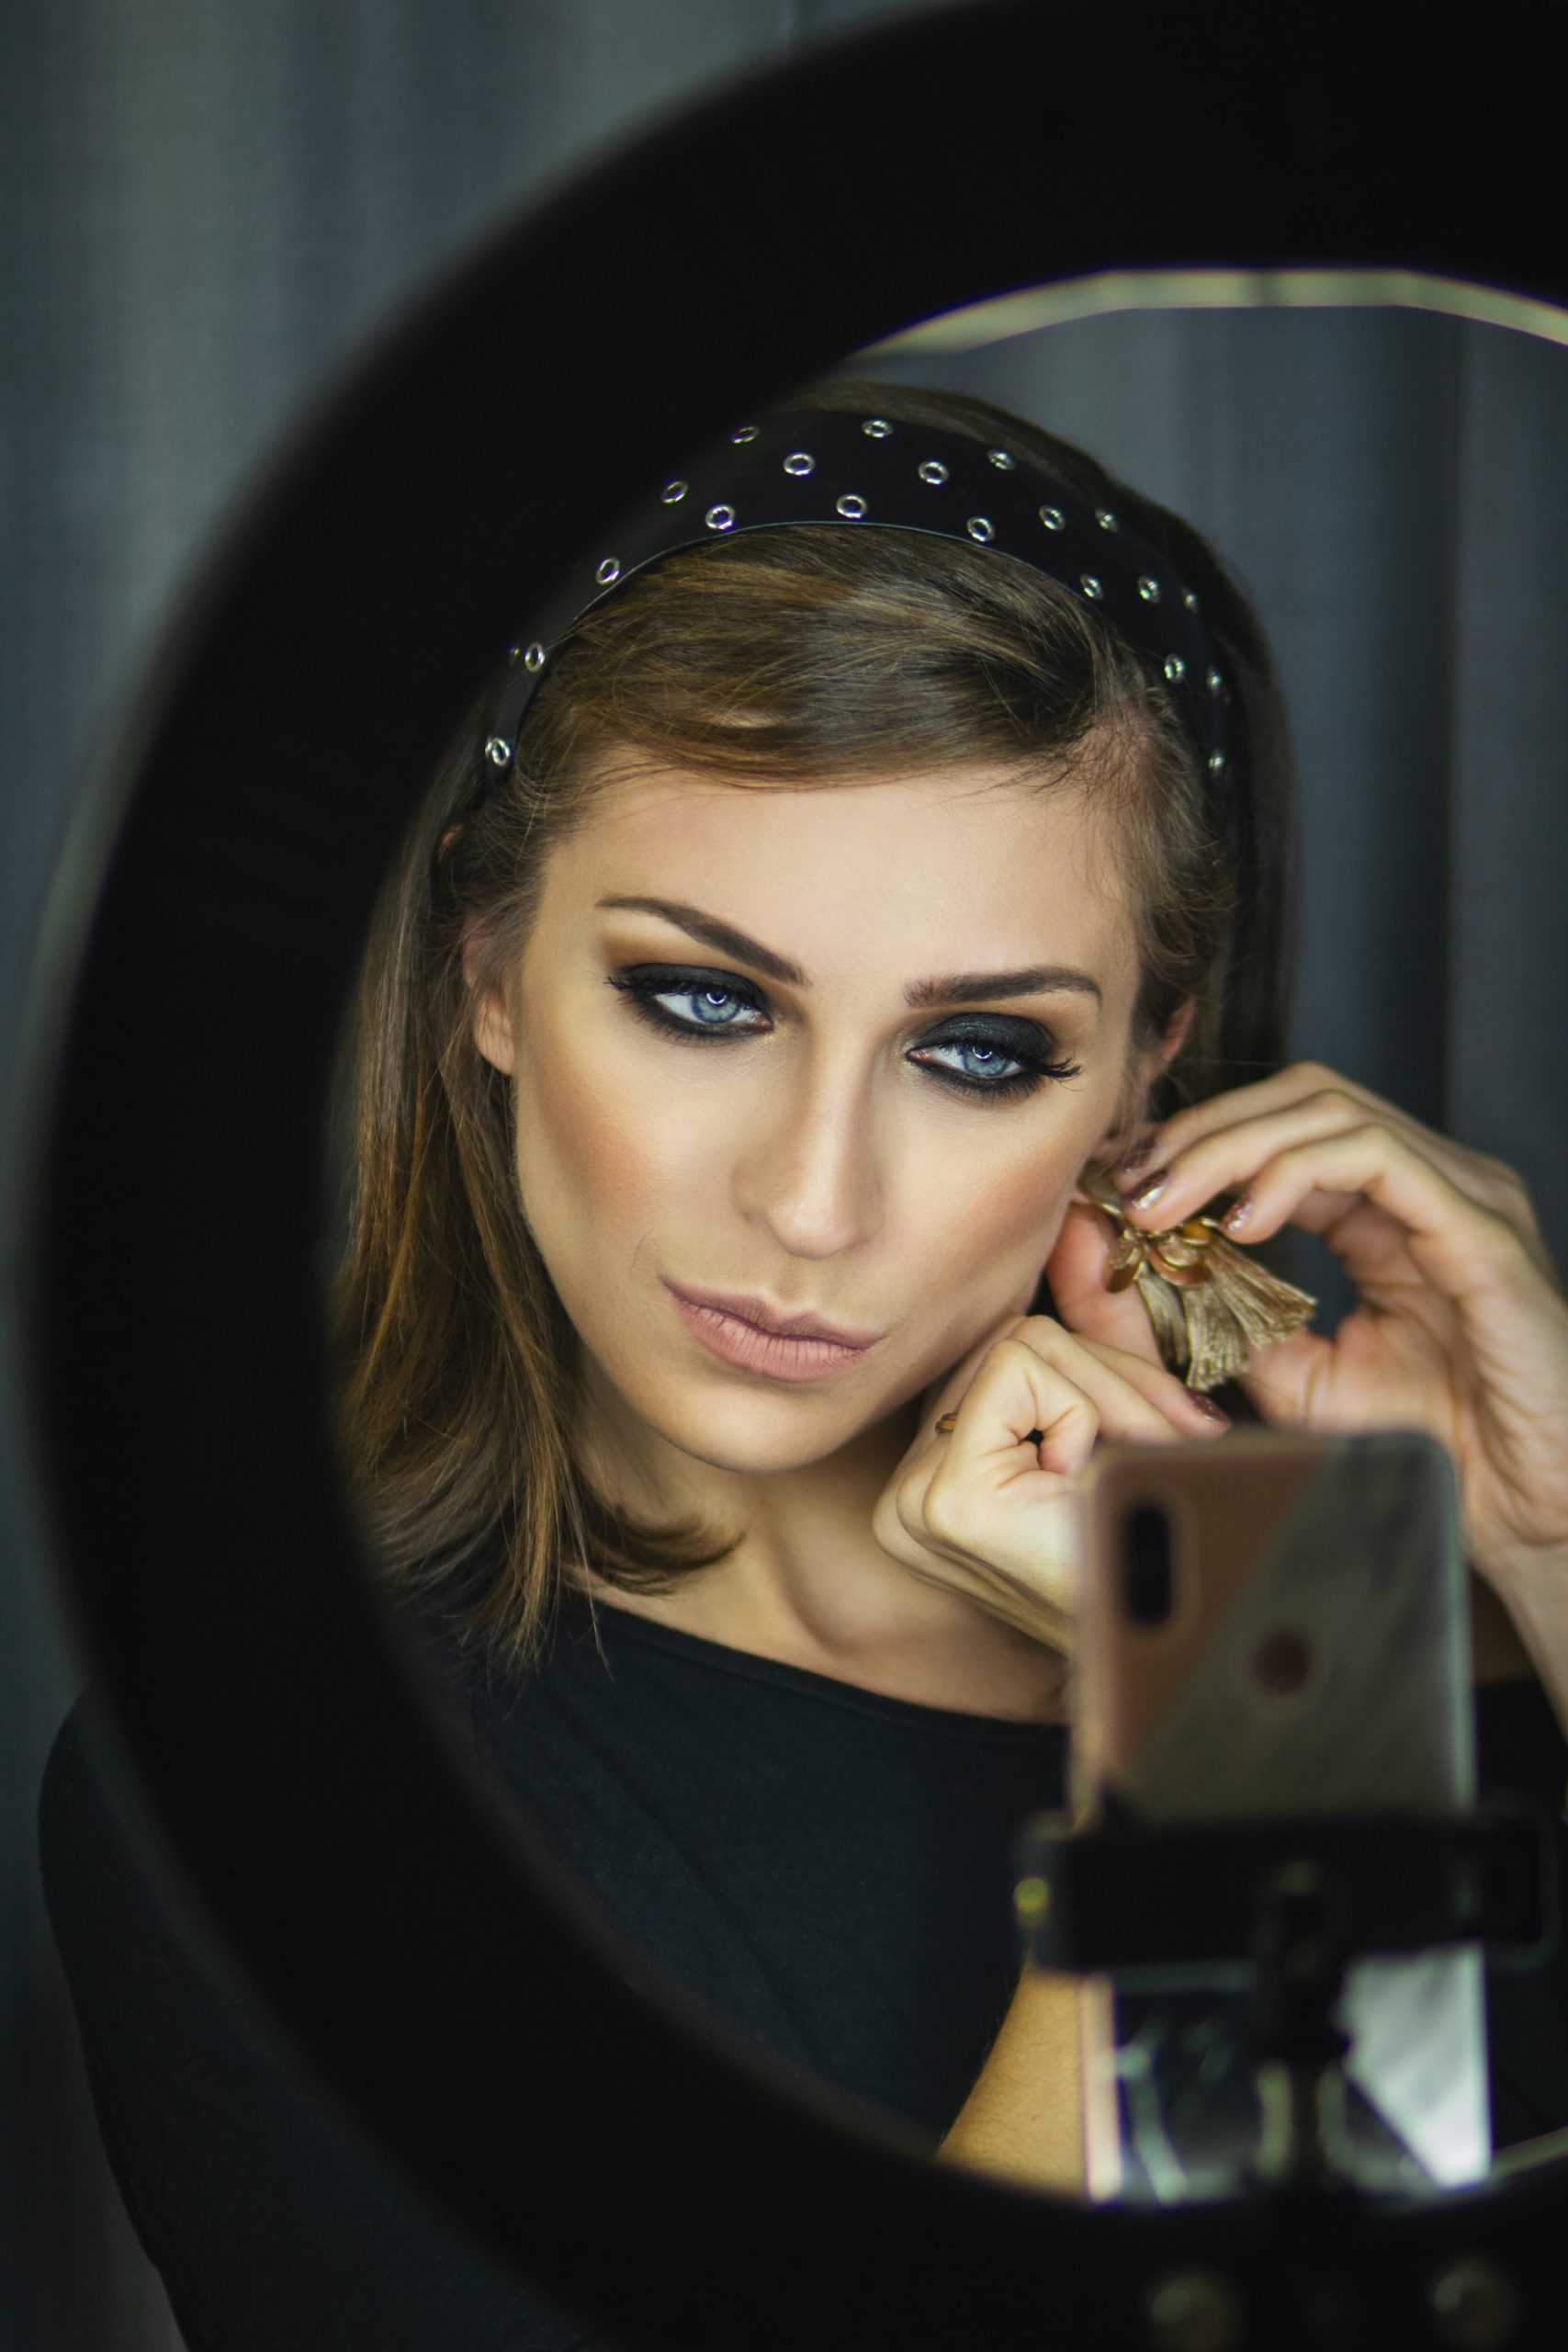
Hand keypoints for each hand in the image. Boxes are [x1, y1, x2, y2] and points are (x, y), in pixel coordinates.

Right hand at [870, 1311, 1227, 1649]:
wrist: (1193, 1647)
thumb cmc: (1174, 1547)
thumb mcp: (1128, 1421)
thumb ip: (1097, 1332)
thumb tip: (1081, 1222)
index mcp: (941, 1477)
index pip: (1011, 1348)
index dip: (1104, 1376)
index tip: (1160, 1441)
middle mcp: (907, 1489)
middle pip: (1014, 1336)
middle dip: (1111, 1381)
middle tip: (1158, 1457)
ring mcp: (913, 1499)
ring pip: (1022, 1341)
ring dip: (1111, 1398)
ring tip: (1130, 1479)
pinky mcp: (941, 1499)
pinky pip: (1022, 1368)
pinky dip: (1088, 1413)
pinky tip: (1092, 1487)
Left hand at [1047, 1062, 1567, 1597]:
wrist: (1531, 1505)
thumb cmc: (1434, 1446)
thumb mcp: (1300, 1380)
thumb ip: (1232, 1325)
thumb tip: (1141, 1279)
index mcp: (1387, 1210)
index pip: (1284, 1128)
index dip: (1197, 1143)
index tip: (1122, 1184)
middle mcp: (1427, 1184)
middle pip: (1300, 1097)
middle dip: (1203, 1130)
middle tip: (1130, 1181)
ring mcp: (1461, 1195)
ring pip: (1330, 1109)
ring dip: (1230, 1146)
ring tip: (1166, 1201)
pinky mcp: (1480, 1227)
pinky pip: (1377, 1158)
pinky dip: (1295, 1174)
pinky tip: (1243, 1223)